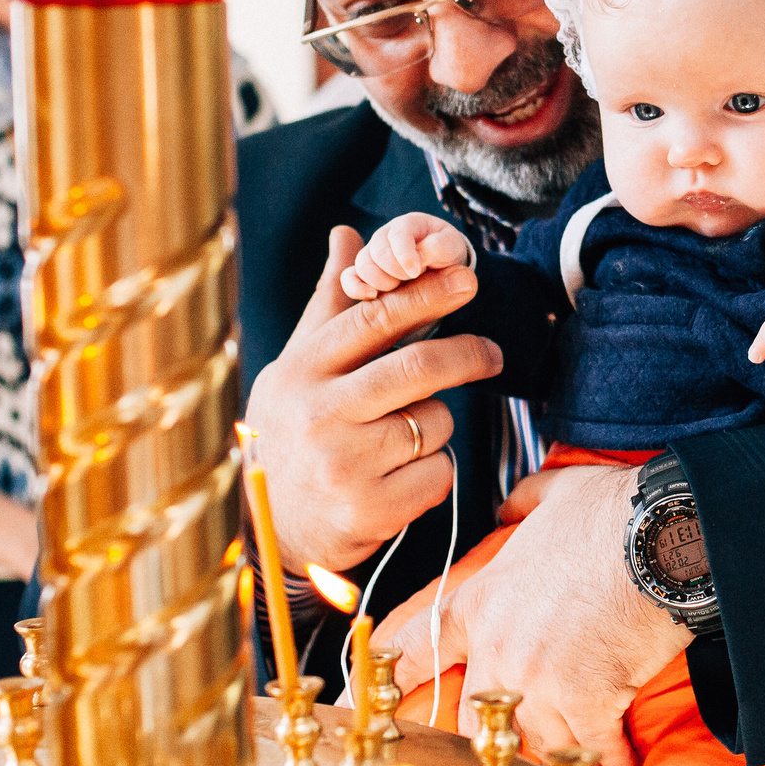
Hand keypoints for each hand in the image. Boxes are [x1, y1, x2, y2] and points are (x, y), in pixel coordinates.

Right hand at [239, 225, 500, 574]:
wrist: (271, 529)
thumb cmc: (290, 435)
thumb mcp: (294, 368)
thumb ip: (329, 306)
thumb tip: (347, 236)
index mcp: (300, 371)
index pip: (374, 320)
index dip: (428, 296)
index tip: (468, 280)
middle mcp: (319, 415)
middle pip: (418, 368)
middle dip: (469, 354)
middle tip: (493, 353)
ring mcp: (344, 466)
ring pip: (435, 422)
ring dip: (438, 424)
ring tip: (404, 438)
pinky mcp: (370, 510)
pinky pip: (439, 473)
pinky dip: (435, 470)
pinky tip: (400, 477)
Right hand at [339, 213, 472, 301]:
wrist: (443, 265)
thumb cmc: (446, 253)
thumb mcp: (450, 248)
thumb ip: (438, 249)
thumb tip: (422, 257)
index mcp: (408, 224)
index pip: (399, 234)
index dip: (405, 254)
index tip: (415, 271)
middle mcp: (386, 236)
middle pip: (378, 251)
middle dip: (395, 270)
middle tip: (413, 278)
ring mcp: (373, 255)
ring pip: (363, 265)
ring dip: (381, 281)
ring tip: (400, 287)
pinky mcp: (366, 274)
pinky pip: (349, 278)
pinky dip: (356, 288)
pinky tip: (372, 296)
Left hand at [385, 463, 687, 765]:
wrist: (657, 539)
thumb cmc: (609, 514)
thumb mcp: (554, 493)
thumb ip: (520, 502)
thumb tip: (510, 505)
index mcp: (481, 604)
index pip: (419, 650)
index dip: (395, 680)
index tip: (378, 702)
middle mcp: (500, 650)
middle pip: (477, 718)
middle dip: (498, 732)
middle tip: (518, 741)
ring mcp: (542, 682)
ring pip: (536, 740)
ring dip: (559, 747)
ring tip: (579, 756)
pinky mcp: (589, 702)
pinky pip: (590, 749)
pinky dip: (608, 760)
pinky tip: (622, 763)